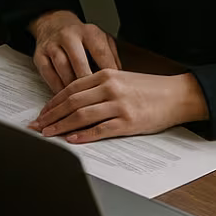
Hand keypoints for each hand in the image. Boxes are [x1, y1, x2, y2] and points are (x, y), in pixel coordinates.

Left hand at [29, 70, 210, 142]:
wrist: (178, 95)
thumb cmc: (149, 89)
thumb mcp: (120, 79)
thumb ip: (97, 87)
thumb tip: (73, 101)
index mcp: (104, 75)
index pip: (70, 89)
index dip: (53, 102)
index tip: (42, 113)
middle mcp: (109, 88)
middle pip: (71, 103)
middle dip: (51, 116)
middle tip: (37, 125)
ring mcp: (119, 105)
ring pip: (81, 116)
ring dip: (61, 127)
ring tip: (48, 134)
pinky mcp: (129, 122)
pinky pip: (100, 130)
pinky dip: (84, 135)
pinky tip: (72, 140)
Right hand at [30, 10, 121, 90]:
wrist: (53, 23)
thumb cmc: (82, 36)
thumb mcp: (102, 39)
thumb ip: (112, 58)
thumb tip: (120, 81)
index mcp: (89, 32)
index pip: (100, 53)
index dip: (108, 73)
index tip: (113, 89)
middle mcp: (69, 36)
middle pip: (79, 62)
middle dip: (88, 82)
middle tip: (97, 99)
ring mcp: (52, 45)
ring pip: (62, 69)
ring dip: (72, 87)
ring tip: (81, 101)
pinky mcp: (39, 54)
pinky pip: (48, 74)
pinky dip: (57, 87)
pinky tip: (65, 96)